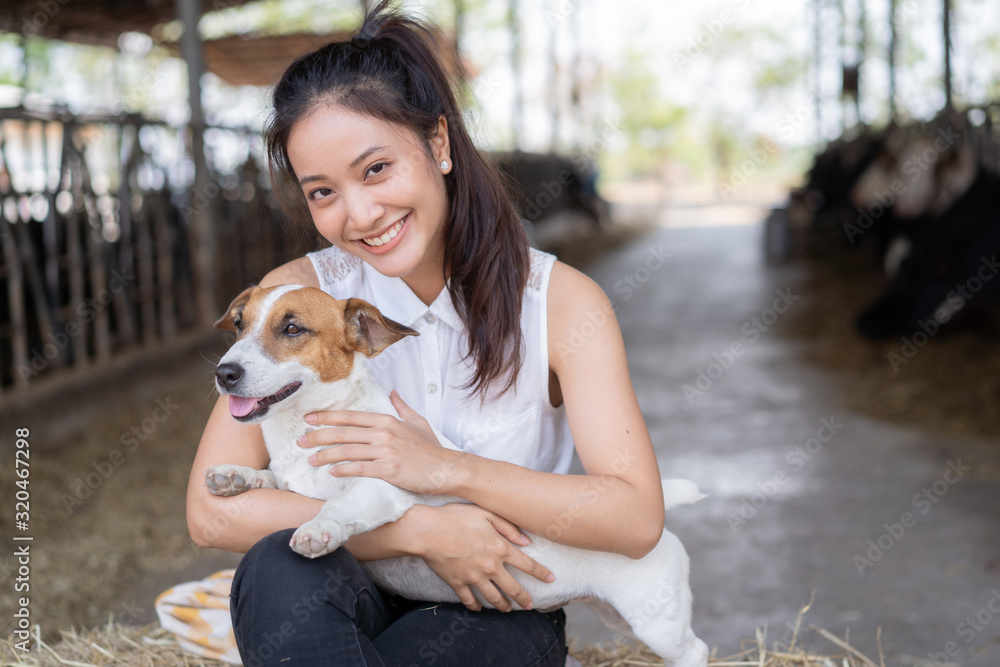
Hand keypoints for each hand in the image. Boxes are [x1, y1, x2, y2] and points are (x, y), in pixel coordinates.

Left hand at [299, 391, 458, 493]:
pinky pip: (361, 468)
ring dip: (325, 455)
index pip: (350, 416)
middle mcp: (384, 434)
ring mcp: (386, 452)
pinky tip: (332, 472)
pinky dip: (344, 469)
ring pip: (347, 451)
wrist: (447, 468)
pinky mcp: (389, 470)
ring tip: (310, 459)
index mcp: (387, 421)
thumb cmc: (431, 448)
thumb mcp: (417, 421)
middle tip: (300, 441)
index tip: (308, 419)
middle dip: (318, 436)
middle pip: (343, 433)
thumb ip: (402, 407)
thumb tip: (394, 392)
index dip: (326, 417)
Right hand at [406, 504, 553, 611]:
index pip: (527, 564)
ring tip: (508, 610)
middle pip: (513, 587)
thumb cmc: (456, 517)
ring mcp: (474, 577)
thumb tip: (527, 541)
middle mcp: (491, 566)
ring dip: (503, 605)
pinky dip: (475, 606)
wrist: (427, 530)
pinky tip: (479, 608)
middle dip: (524, 598)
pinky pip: (469, 600)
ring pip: (494, 597)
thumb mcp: (485, 513)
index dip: (541, 573)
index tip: (551, 579)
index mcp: (500, 548)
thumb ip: (508, 527)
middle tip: (531, 605)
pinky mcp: (458, 583)